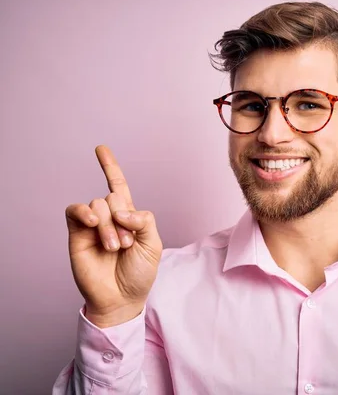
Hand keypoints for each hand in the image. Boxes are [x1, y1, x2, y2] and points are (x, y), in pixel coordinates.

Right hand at [65, 145, 162, 327]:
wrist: (122, 298)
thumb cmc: (139, 273)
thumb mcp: (153, 244)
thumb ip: (144, 220)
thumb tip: (121, 209)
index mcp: (128, 217)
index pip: (117, 186)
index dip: (109, 167)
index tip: (100, 148)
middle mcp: (108, 217)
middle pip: (113, 197)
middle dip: (123, 219)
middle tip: (126, 245)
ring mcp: (92, 225)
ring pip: (98, 204)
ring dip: (109, 225)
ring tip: (114, 247)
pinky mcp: (76, 234)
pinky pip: (75, 211)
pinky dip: (84, 212)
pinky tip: (92, 222)